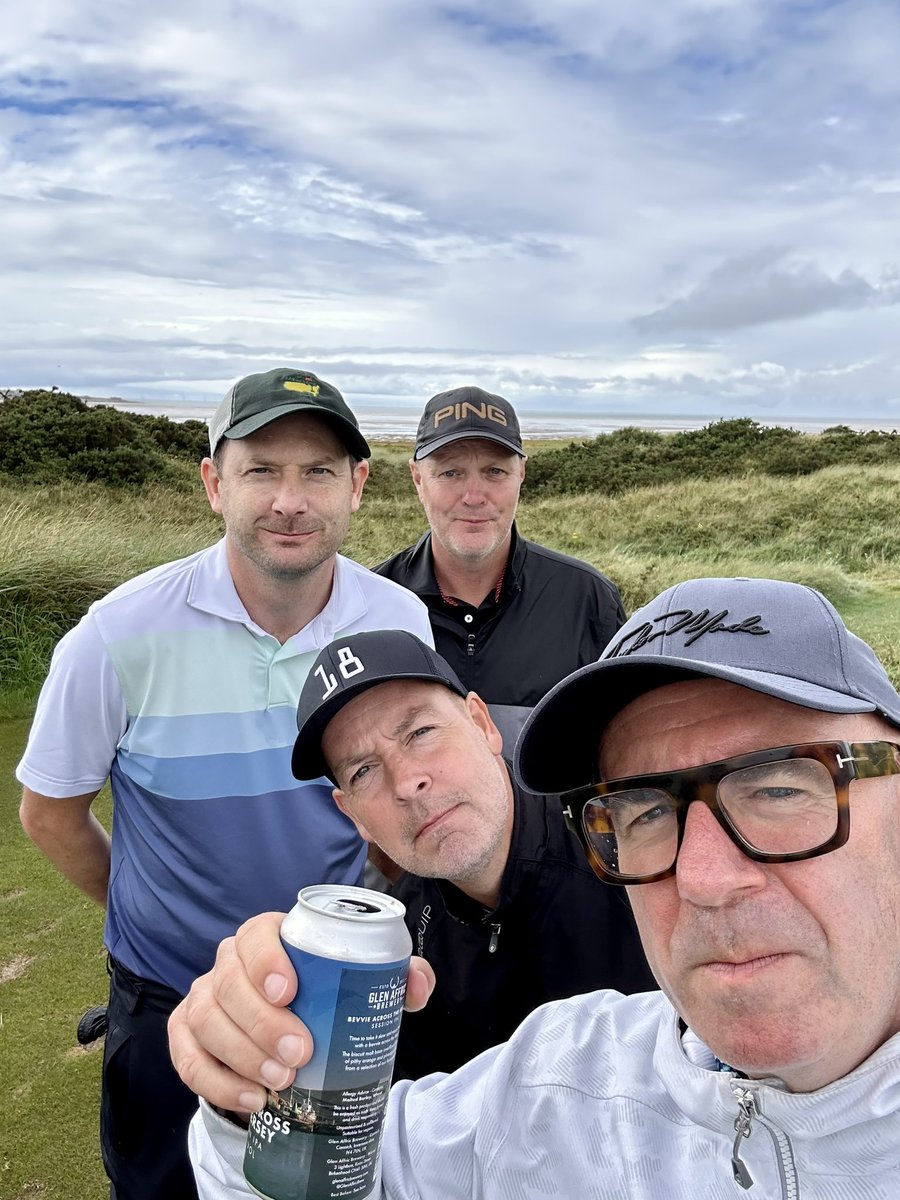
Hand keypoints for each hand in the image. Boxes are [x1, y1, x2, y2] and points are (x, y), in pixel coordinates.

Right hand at [168, 911, 434, 1112]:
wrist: (289, 1032)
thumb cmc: (325, 995)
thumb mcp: (362, 982)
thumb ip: (395, 977)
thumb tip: (416, 984)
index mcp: (268, 938)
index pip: (256, 934)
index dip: (265, 959)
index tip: (289, 990)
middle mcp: (229, 963)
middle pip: (229, 983)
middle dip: (261, 1021)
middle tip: (299, 1053)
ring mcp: (203, 998)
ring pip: (206, 1020)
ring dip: (241, 1054)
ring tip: (281, 1081)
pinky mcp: (187, 1035)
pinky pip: (187, 1059)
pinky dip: (217, 1082)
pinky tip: (253, 1098)